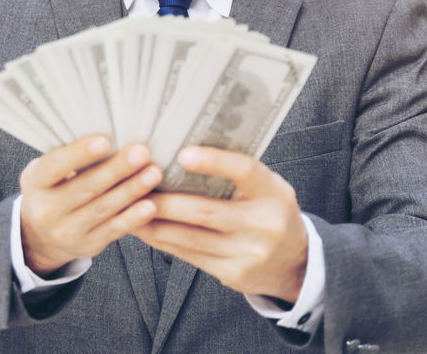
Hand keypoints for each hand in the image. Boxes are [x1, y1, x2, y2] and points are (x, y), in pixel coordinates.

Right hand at [19, 135, 160, 275]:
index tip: (105, 141)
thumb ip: (68, 156)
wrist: (41, 236)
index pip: (56, 166)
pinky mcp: (87, 245)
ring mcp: (66, 231)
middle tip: (142, 152)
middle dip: (117, 169)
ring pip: (103, 208)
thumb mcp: (47, 171)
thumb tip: (108, 133)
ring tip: (154, 173)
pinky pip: (113, 230)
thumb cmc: (52, 187)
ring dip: (132, 190)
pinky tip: (151, 206)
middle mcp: (46, 210)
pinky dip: (133, 218)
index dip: (80, 154)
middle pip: (86, 187)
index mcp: (35, 183)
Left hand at [134, 147, 307, 302]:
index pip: (244, 171)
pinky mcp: (233, 275)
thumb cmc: (271, 212)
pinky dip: (164, 242)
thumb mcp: (267, 188)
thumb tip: (183, 152)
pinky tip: (146, 230)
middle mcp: (264, 224)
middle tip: (136, 187)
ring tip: (130, 208)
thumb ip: (236, 174)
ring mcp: (248, 253)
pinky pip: (190, 256)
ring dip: (156, 224)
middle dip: (166, 201)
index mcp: (274, 193)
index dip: (213, 161)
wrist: (296, 263)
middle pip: (206, 210)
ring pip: (191, 237)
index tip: (182, 153)